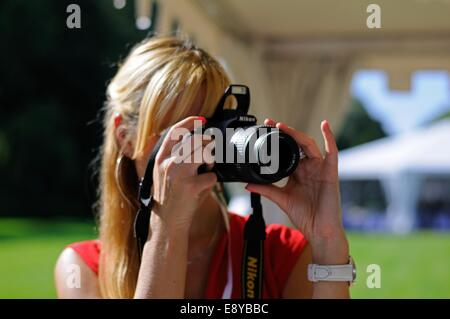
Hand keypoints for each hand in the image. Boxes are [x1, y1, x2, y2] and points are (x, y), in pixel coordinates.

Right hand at [150, 116, 216, 233]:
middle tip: (210, 154)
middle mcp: (168, 163)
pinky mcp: (192, 186)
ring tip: (207, 169)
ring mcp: (180, 173)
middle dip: (208, 144)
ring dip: (211, 160)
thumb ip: (176, 156)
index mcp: (160, 158)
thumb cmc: (169, 197)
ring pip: (205, 153)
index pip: (175, 131)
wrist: (166, 222)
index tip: (201, 119)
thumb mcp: (164, 173)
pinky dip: (211, 181)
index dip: (190, 122)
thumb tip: (198, 141)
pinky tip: (203, 187)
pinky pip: (211, 175)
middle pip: (196, 141)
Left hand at [246, 119, 348, 262]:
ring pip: (309, 145)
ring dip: (296, 134)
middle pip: (297, 144)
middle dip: (285, 132)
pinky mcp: (330, 172)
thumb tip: (247, 184)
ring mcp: (319, 168)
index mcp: (297, 172)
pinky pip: (332, 152)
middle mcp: (308, 167)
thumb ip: (266, 189)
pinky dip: (330, 137)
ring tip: (282, 127)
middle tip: (271, 123)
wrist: (318, 230)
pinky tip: (325, 125)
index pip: (287, 150)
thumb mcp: (281, 198)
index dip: (278, 139)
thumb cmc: (304, 215)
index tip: (265, 128)